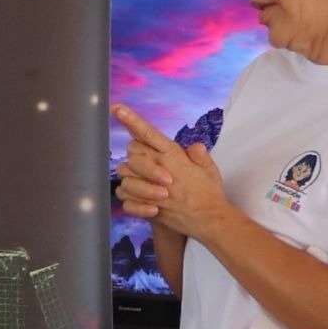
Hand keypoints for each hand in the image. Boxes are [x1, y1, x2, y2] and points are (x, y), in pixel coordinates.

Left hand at [110, 104, 229, 239]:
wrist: (210, 220)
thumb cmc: (210, 193)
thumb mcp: (209, 168)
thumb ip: (199, 154)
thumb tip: (193, 147)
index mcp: (173, 155)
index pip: (148, 133)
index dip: (131, 119)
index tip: (116, 108)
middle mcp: (159, 168)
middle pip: (132, 151)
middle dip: (135, 155)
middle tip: (147, 165)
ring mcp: (151, 188)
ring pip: (125, 175)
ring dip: (131, 179)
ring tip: (146, 187)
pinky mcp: (148, 206)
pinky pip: (125, 199)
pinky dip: (132, 202)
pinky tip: (147, 205)